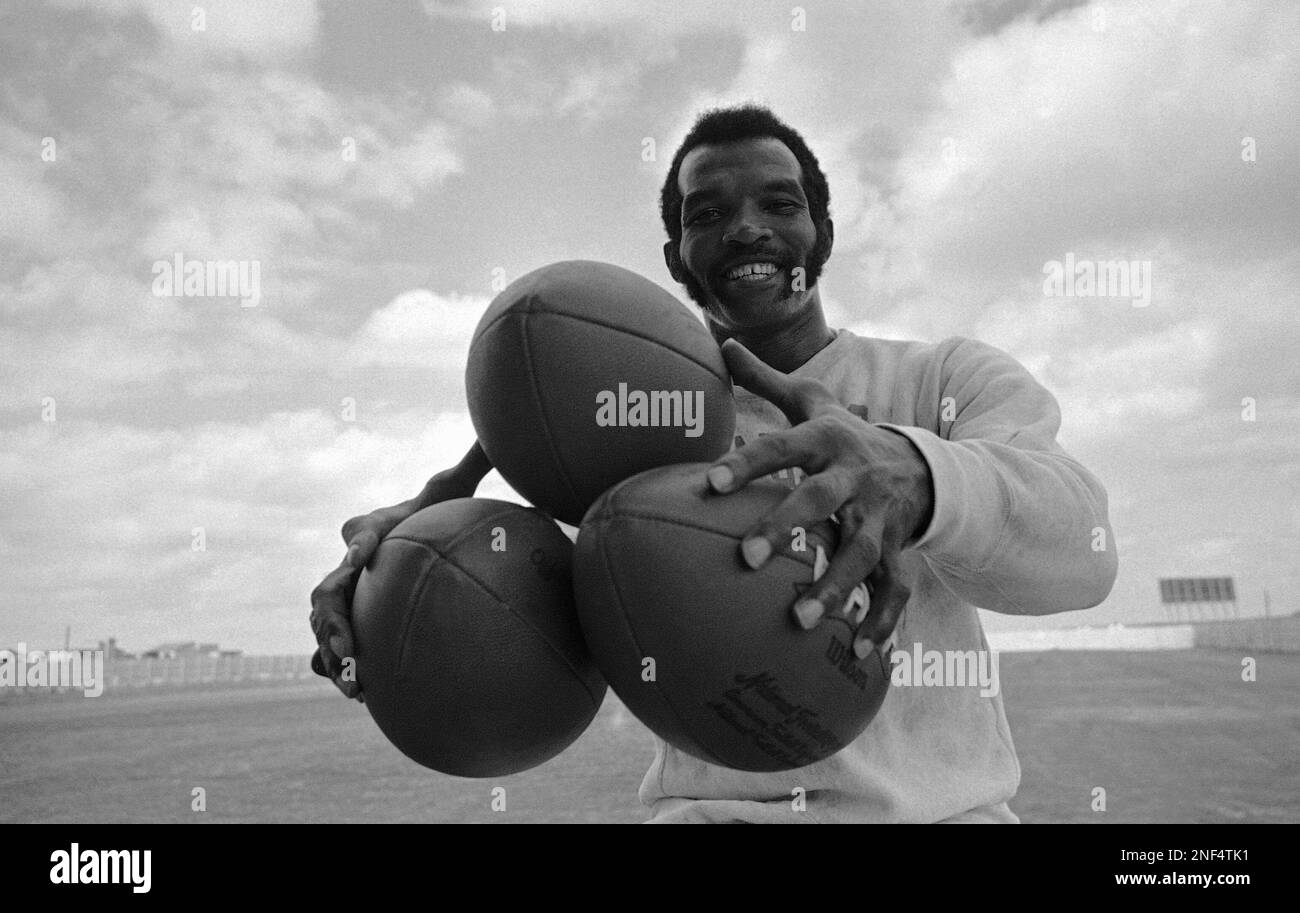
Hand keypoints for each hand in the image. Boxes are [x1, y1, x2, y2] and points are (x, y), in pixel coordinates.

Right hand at [309, 442, 490, 698]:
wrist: (407, 536)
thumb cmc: (431, 511)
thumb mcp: (451, 487)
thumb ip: (472, 463)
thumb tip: (495, 435)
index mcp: (372, 529)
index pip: (360, 533)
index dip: (358, 543)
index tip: (361, 556)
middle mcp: (349, 564)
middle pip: (328, 591)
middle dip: (332, 621)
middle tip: (349, 650)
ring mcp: (344, 594)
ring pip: (323, 625)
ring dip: (331, 653)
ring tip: (354, 686)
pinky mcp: (349, 618)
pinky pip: (332, 646)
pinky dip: (336, 668)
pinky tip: (361, 695)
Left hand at [706, 339, 932, 659]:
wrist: (924, 464)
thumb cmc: (849, 435)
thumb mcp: (814, 401)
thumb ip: (763, 378)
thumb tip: (717, 342)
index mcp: (826, 439)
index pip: (781, 447)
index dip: (747, 464)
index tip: (710, 483)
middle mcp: (854, 476)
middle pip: (821, 500)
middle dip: (787, 526)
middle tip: (747, 558)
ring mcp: (881, 516)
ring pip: (862, 552)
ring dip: (836, 587)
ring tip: (800, 620)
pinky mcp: (901, 549)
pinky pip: (897, 589)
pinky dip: (883, 622)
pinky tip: (859, 654)